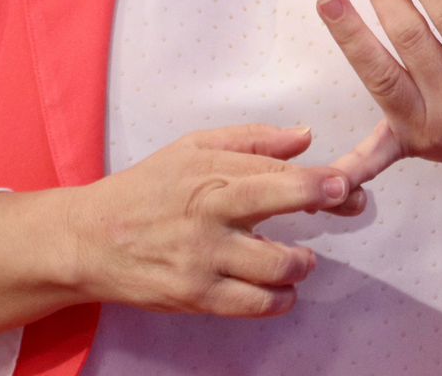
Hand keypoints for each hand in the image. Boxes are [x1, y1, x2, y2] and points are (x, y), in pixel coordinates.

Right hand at [63, 124, 354, 317]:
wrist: (89, 239)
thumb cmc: (145, 188)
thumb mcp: (191, 147)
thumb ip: (251, 140)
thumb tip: (305, 136)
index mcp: (210, 173)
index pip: (276, 172)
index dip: (318, 180)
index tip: (345, 183)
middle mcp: (210, 213)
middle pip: (281, 205)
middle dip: (323, 205)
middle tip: (351, 206)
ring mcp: (204, 258)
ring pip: (276, 265)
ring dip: (301, 263)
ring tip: (301, 260)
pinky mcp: (196, 296)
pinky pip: (253, 304)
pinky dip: (279, 300)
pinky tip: (282, 291)